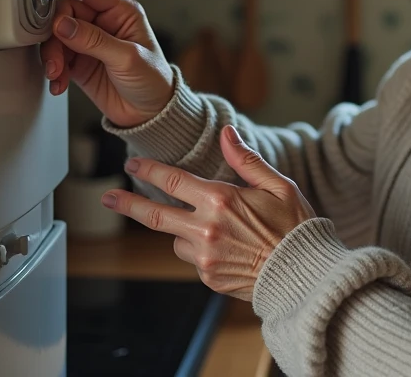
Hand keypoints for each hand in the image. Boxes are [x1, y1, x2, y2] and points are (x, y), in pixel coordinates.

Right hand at [40, 0, 174, 127]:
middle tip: (55, 54)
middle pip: (66, 14)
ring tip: (56, 74)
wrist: (149, 114)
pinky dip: (54, 71)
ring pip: (57, 37)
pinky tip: (58, 83)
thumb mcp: (128, 58)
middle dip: (56, 34)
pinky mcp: (79, 63)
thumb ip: (94, 40)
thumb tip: (62, 24)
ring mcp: (89, 43)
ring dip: (52, 55)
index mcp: (121, 13)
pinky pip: (57, 59)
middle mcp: (103, 24)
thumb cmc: (152, 80)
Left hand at [101, 125, 316, 300]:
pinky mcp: (208, 277)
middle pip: (155, 215)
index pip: (173, 181)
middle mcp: (206, 229)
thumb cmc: (295, 228)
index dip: (148, 171)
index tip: (132, 165)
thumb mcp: (278, 186)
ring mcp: (204, 256)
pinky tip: (230, 249)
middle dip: (127, 204)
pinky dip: (202, 251)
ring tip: (220, 231)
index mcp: (221, 200)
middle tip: (107, 197)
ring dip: (184, 231)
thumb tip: (226, 133)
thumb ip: (246, 160)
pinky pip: (194, 259)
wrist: (303, 277)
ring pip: (177, 239)